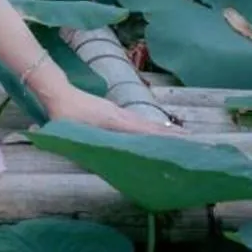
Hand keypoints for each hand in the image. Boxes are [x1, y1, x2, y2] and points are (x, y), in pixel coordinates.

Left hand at [41, 85, 180, 135]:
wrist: (57, 91)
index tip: (183, 141)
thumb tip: (89, 159)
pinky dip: (150, 126)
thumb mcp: (70, 132)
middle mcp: (121, 115)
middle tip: (194, 142)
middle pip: (150, 126)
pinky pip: (137, 121)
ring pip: (145, 122)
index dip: (163, 136)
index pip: (144, 130)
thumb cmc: (62, 113)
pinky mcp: (114, 112)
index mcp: (114, 121)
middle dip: (171, 134)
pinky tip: (157, 131)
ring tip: (183, 138)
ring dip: (163, 130)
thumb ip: (81, 145)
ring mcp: (118, 112)